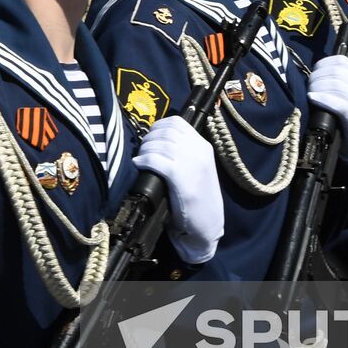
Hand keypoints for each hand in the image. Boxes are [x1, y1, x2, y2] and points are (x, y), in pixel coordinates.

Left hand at [132, 116, 223, 264]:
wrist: (207, 226)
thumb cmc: (198, 199)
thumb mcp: (196, 169)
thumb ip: (183, 152)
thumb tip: (157, 139)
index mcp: (203, 146)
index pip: (177, 122)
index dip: (158, 126)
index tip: (150, 136)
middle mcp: (199, 151)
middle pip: (166, 131)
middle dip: (149, 138)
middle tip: (143, 150)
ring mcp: (191, 164)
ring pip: (160, 144)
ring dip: (145, 149)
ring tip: (141, 159)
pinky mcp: (181, 178)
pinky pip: (156, 160)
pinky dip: (144, 160)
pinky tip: (139, 165)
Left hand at [306, 56, 347, 178]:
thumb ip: (341, 83)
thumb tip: (317, 73)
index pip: (340, 60)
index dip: (322, 64)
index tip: (313, 73)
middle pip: (335, 70)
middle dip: (316, 76)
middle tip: (308, 86)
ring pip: (334, 84)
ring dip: (317, 87)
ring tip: (309, 94)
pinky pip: (336, 102)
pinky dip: (321, 98)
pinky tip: (312, 98)